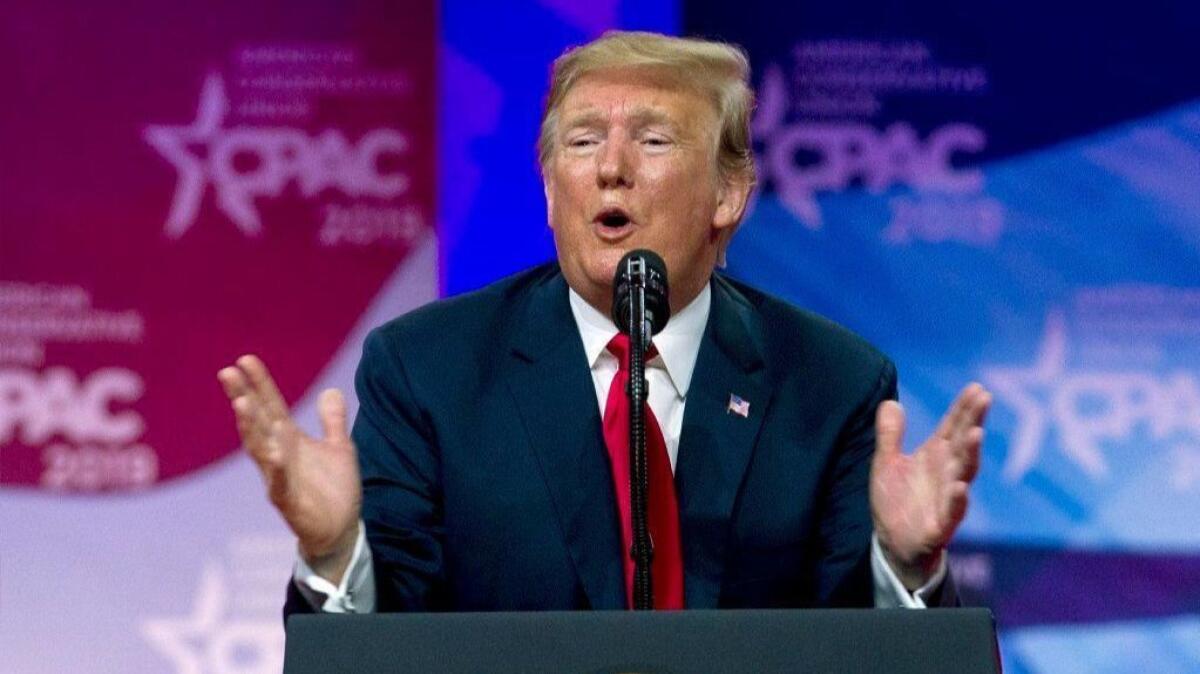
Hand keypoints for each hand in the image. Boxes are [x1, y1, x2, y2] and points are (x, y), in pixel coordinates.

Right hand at [218, 355, 361, 584]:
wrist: (341, 529)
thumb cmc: (334, 489)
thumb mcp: (339, 448)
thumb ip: (332, 421)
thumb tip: (331, 391)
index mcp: (289, 440)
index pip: (271, 406)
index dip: (259, 383)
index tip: (244, 359)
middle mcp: (278, 454)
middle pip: (257, 421)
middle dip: (243, 397)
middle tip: (227, 372)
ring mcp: (280, 477)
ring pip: (259, 449)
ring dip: (250, 427)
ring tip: (241, 403)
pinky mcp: (287, 501)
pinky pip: (278, 483)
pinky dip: (275, 469)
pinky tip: (271, 453)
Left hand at [870, 383, 990, 589]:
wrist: (893, 544)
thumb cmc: (895, 501)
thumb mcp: (885, 463)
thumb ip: (889, 435)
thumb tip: (890, 402)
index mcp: (935, 456)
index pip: (953, 426)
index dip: (964, 408)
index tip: (977, 388)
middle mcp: (947, 472)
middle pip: (964, 442)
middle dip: (973, 420)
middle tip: (984, 398)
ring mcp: (948, 497)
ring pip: (964, 472)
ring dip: (971, 453)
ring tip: (976, 433)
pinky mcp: (942, 523)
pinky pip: (953, 510)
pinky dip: (958, 499)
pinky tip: (960, 487)